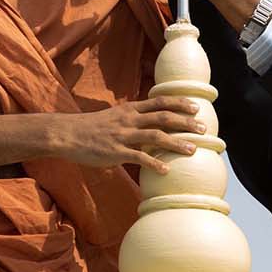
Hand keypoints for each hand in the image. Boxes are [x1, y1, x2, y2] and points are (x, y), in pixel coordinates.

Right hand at [55, 96, 201, 174]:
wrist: (68, 134)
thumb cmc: (92, 128)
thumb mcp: (114, 116)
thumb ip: (133, 118)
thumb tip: (150, 123)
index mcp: (130, 109)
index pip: (160, 101)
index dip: (179, 103)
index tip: (196, 106)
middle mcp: (130, 119)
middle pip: (163, 117)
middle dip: (185, 122)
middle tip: (204, 128)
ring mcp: (123, 135)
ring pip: (155, 136)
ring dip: (176, 143)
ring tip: (193, 149)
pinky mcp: (116, 152)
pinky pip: (139, 157)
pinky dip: (154, 163)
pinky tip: (166, 170)